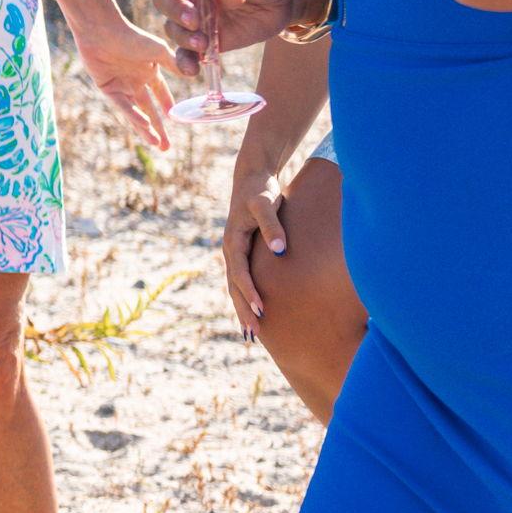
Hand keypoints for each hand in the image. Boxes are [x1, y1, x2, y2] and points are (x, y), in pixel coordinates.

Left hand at [69, 12, 178, 150]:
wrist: (103, 31)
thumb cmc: (131, 36)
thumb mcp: (158, 51)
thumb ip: (173, 64)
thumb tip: (192, 74)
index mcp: (149, 71)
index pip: (161, 93)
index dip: (168, 106)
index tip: (176, 118)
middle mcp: (135, 81)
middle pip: (149, 109)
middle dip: (158, 128)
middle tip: (166, 147)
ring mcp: (122, 86)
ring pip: (136, 112)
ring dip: (146, 128)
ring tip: (157, 144)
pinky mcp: (107, 88)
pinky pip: (123, 106)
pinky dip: (134, 115)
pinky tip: (144, 125)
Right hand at [221, 173, 289, 338]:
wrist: (252, 179)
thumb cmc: (260, 190)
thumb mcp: (265, 203)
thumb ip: (272, 226)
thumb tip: (280, 250)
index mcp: (233, 241)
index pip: (239, 273)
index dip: (249, 292)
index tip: (261, 309)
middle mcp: (231, 251)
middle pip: (233, 286)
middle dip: (242, 310)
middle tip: (252, 334)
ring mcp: (236, 254)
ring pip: (235, 287)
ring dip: (242, 309)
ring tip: (250, 333)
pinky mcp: (244, 254)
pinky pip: (242, 281)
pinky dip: (245, 298)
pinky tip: (254, 313)